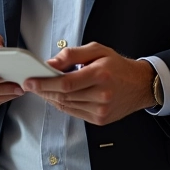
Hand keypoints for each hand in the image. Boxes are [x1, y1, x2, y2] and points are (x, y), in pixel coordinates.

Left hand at [23, 42, 155, 124]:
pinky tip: (54, 96)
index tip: (30, 81)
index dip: (45, 83)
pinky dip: (61, 104)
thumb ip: (71, 55)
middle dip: (43, 90)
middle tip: (29, 84)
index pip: (66, 83)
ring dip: (50, 98)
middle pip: (64, 96)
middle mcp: (102, 95)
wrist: (140, 85)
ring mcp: (102, 110)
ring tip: (39, 89)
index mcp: (100, 75)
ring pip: (67, 106)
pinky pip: (74, 112)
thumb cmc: (117, 65)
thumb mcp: (96, 50)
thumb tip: (50, 63)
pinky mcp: (100, 120)